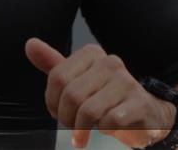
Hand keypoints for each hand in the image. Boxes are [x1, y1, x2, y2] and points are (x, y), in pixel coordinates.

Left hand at [25, 38, 176, 148]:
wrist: (147, 115)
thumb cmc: (106, 98)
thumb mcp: (77, 80)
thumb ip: (53, 65)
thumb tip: (30, 44)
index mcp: (92, 54)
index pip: (57, 77)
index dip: (52, 101)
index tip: (57, 112)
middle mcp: (110, 63)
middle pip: (71, 95)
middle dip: (66, 117)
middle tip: (71, 126)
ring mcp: (127, 82)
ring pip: (88, 110)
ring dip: (82, 128)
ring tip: (83, 133)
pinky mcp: (139, 103)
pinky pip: (110, 121)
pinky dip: (103, 130)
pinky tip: (106, 129)